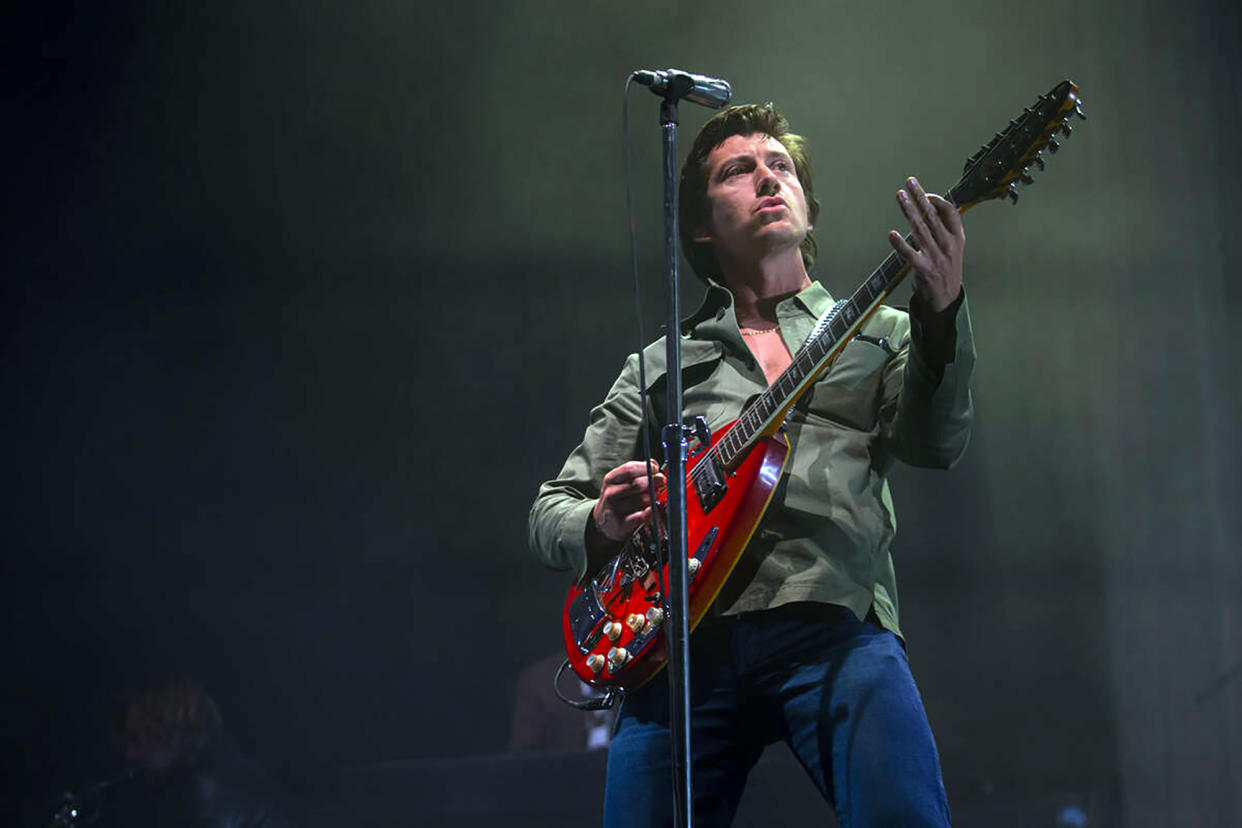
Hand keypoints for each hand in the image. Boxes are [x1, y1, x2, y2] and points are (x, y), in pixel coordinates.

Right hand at [592, 460, 664, 542]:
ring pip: (642, 499)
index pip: (629, 469)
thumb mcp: (620, 483)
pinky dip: (650, 512)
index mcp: (610, 480)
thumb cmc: (617, 499)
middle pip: (637, 483)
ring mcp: (616, 509)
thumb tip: (654, 463)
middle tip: (662, 481)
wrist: (604, 523)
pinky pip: (641, 516)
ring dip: (653, 497)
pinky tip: (652, 509)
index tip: (656, 469)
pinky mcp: (622, 524)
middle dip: (654, 481)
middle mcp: (611, 493)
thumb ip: (636, 473)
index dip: (646, 467)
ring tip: (657, 495)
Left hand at [888, 176, 964, 312]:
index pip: (950, 212)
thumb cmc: (946, 269)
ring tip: (900, 196)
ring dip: (909, 211)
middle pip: (932, 215)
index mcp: (957, 238)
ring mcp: (936, 257)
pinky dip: (900, 244)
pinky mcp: (924, 269)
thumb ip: (946, 228)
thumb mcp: (954, 247)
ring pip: (920, 229)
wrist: (946, 299)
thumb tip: (934, 205)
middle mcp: (948, 245)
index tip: (925, 194)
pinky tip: (892, 234)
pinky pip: (910, 255)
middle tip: (910, 182)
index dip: (937, 200)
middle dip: (920, 196)